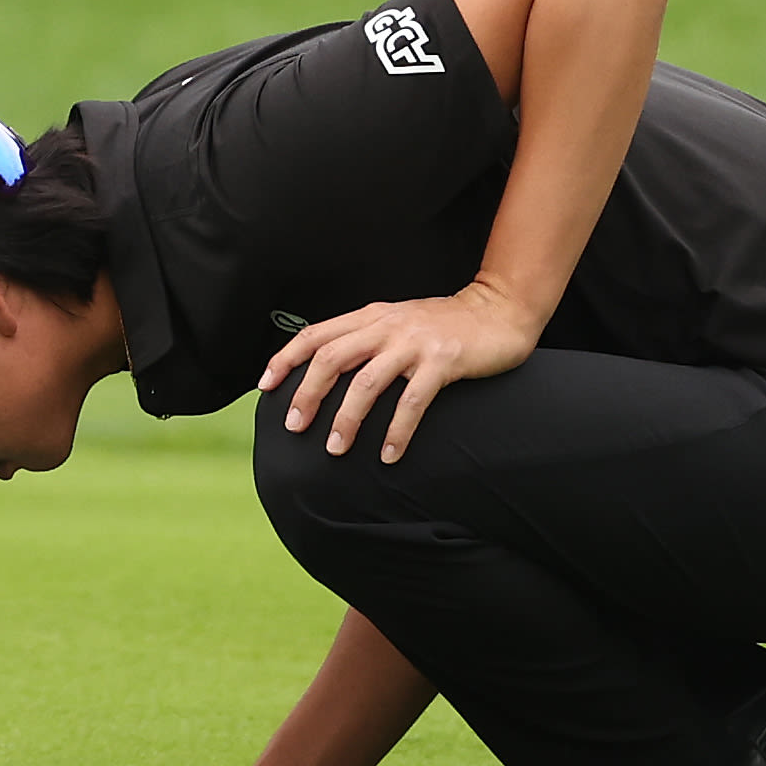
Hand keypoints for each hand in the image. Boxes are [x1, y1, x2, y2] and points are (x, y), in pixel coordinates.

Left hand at [262, 281, 545, 463]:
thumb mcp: (398, 323)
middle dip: (307, 394)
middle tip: (296, 427)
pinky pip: (412, 401)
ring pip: (365, 382)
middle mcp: (386, 326)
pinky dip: (397, 430)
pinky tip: (389, 455)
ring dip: (347, 418)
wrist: (499, 311)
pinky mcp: (443, 361)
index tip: (266, 386)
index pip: (315, 334)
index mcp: (371, 316)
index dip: (286, 358)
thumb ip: (367, 339)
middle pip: (331, 358)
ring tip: (336, 449)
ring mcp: (414, 343)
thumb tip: (328, 370)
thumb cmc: (446, 325)